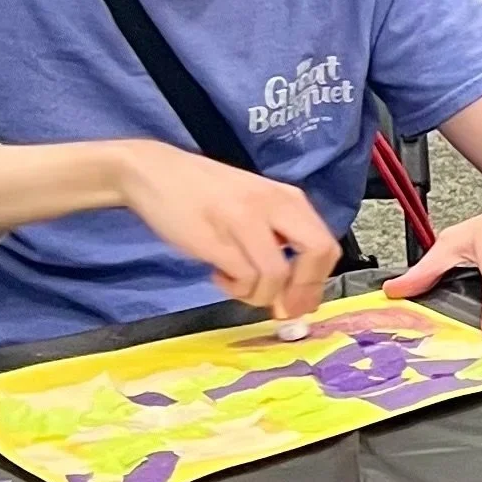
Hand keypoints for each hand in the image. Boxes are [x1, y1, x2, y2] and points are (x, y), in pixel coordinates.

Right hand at [113, 141, 340, 318]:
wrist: (154, 172)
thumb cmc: (206, 193)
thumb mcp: (255, 205)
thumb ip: (280, 238)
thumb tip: (297, 293)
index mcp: (288, 198)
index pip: (326, 245)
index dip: (318, 281)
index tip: (302, 303)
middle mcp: (274, 205)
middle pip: (316, 253)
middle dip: (302, 291)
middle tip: (281, 308)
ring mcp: (245, 220)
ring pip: (277, 275)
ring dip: (259, 295)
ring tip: (236, 284)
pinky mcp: (216, 238)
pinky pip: (244, 278)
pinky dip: (235, 288)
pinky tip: (219, 275)